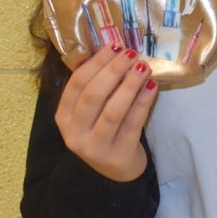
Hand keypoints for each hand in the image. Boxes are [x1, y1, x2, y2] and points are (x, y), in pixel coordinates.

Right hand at [55, 42, 157, 181]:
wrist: (114, 172)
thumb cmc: (103, 130)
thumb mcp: (90, 112)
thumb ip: (96, 85)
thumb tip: (114, 49)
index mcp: (64, 117)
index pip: (76, 84)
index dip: (96, 63)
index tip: (114, 45)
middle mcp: (74, 133)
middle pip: (93, 96)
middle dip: (113, 71)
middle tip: (131, 54)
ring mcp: (95, 147)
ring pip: (113, 111)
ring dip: (130, 85)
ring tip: (144, 67)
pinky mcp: (118, 155)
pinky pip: (133, 124)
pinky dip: (143, 103)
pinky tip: (152, 87)